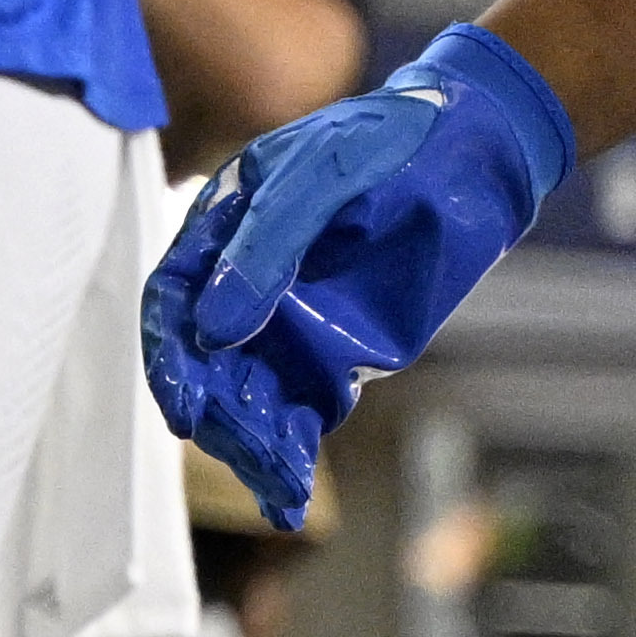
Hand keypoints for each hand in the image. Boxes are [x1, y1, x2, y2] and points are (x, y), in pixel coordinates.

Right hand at [145, 24, 581, 527]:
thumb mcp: (315, 182)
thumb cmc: (380, 146)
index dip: (169, 354)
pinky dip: (292, 449)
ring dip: (250, 438)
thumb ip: (263, 251)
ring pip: (252, 389)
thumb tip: (214, 333)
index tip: (183, 406)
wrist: (468, 155)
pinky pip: (304, 405)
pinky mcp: (343, 350)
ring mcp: (295, 318)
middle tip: (232, 446)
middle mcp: (246, 281)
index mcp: (219, 228)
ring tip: (270, 480)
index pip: (173, 300)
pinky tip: (286, 490)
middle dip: (213, 407)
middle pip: (207, 357)